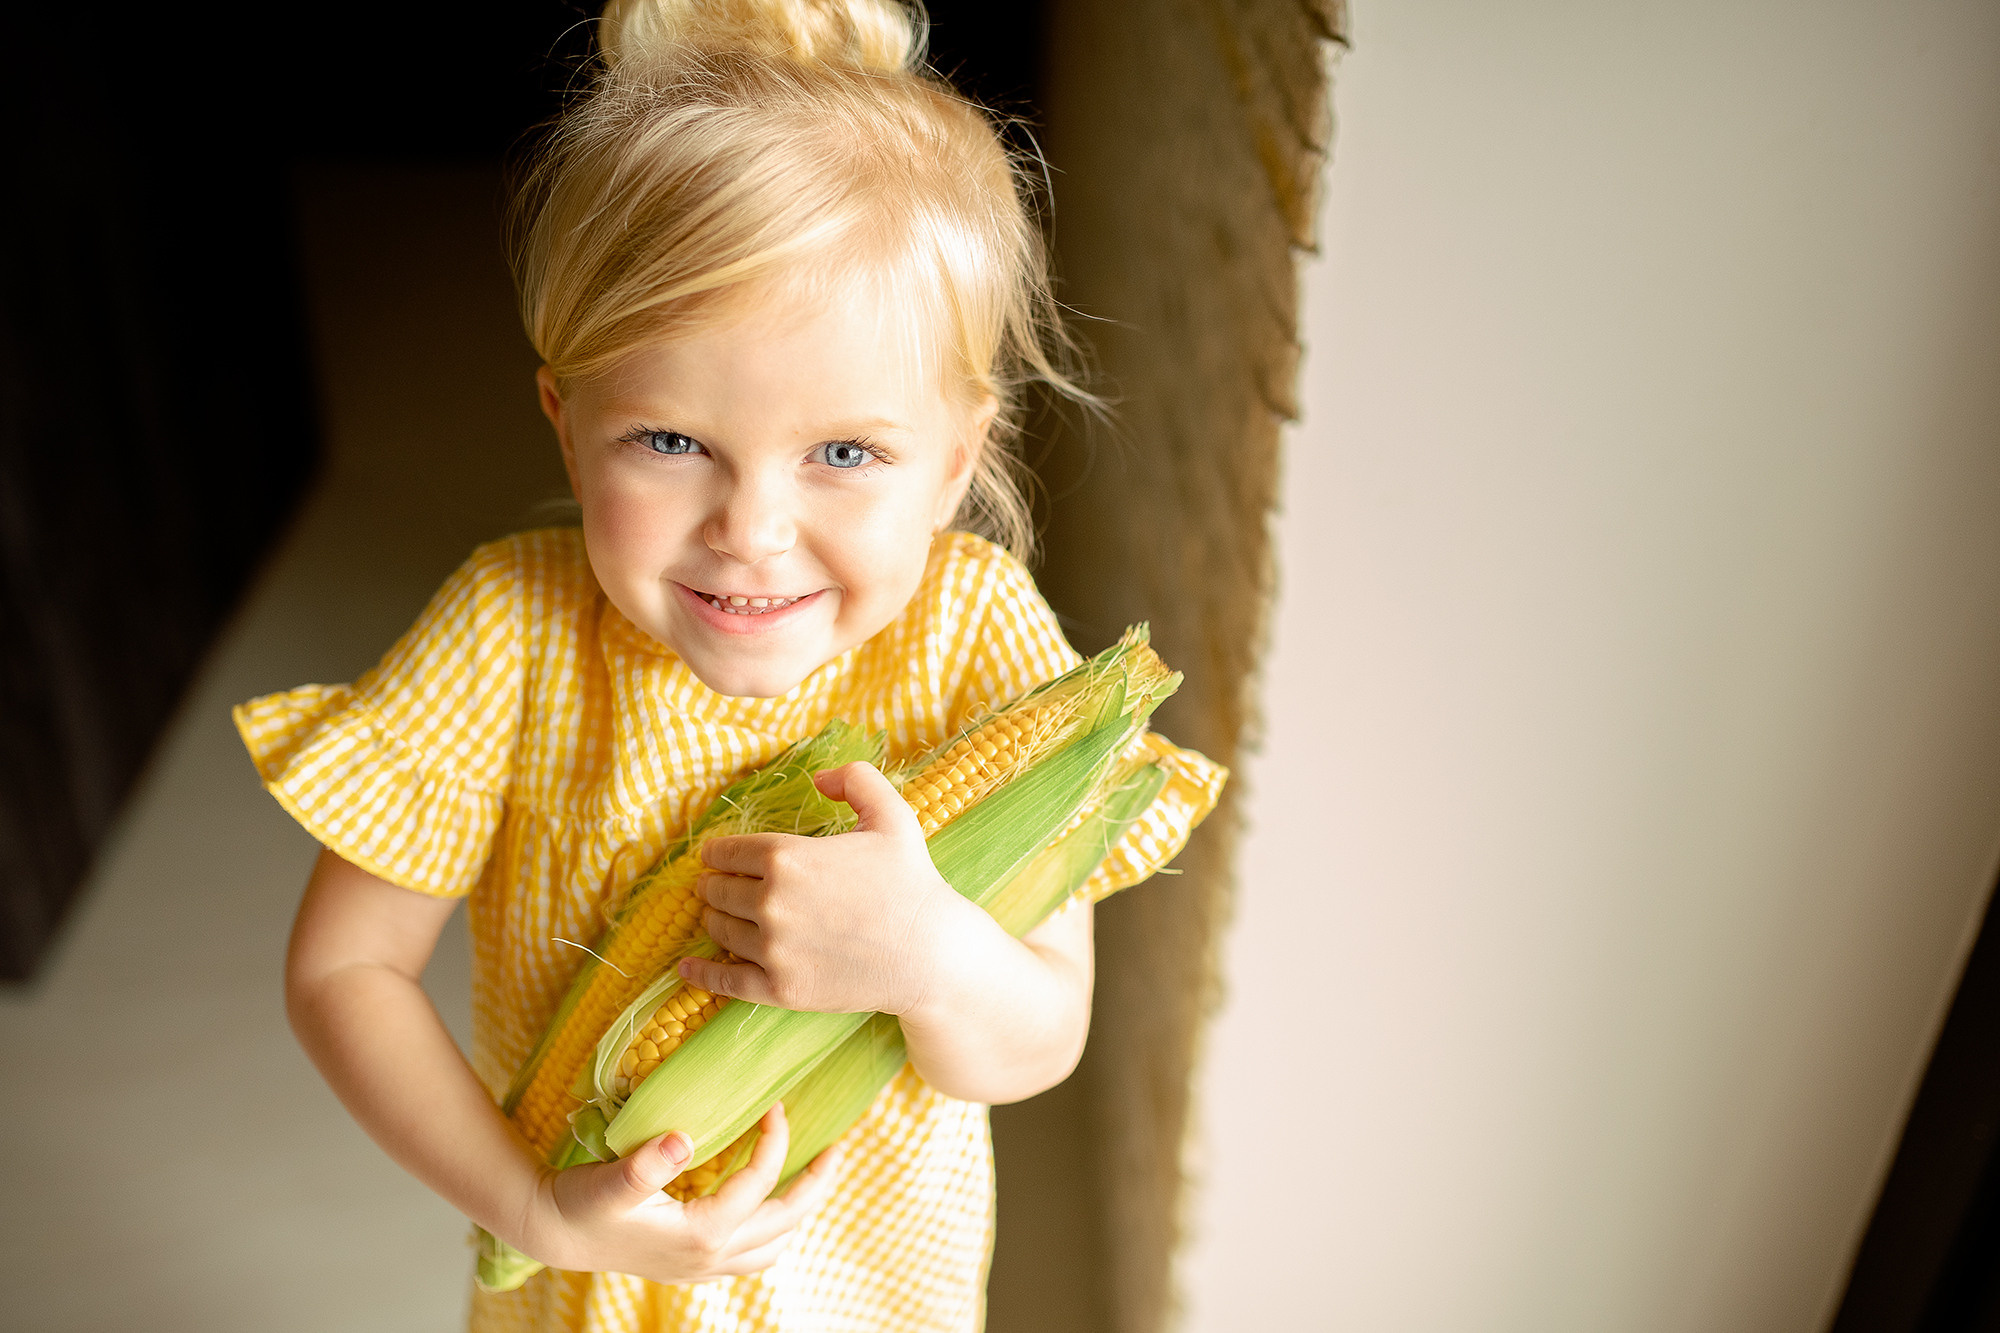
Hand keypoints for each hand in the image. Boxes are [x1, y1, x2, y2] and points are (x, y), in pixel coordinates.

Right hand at [528, 1104, 840, 1283]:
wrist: (553, 1233)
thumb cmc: (581, 1202)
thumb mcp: (610, 1179)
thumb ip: (646, 1162)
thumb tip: (684, 1138)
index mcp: (700, 1234)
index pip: (758, 1183)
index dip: (775, 1141)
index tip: (775, 1104)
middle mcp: (710, 1258)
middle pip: (785, 1222)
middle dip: (816, 1183)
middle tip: (836, 1146)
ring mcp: (703, 1267)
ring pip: (773, 1246)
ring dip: (798, 1210)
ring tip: (811, 1172)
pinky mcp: (692, 1266)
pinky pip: (752, 1254)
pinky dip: (771, 1227)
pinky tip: (766, 1199)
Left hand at [681, 761, 986, 1016]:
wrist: (930, 955)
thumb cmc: (912, 883)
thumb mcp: (892, 816)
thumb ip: (855, 780)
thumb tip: (819, 777)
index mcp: (787, 857)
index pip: (728, 852)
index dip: (718, 852)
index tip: (717, 856)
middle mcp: (770, 902)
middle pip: (718, 890)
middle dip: (714, 885)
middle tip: (717, 886)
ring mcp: (772, 949)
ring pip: (720, 930)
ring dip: (714, 920)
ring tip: (719, 916)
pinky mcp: (780, 989)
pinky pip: (724, 980)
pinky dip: (701, 972)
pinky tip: (687, 967)